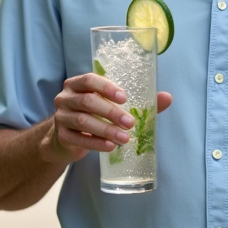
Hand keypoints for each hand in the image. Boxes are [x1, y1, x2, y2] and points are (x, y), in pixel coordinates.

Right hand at [41, 73, 171, 164]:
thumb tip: (167, 98)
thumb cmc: (92, 115)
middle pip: (88, 101)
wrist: (65, 138)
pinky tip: (110, 147)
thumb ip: (136, 101)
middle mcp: (65, 97)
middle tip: (130, 123)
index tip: (125, 98)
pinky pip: (79, 139)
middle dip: (111, 112)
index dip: (107, 88)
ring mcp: (61, 117)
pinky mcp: (62, 136)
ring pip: (84, 121)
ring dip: (106, 130)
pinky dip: (96, 143)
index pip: (90, 79)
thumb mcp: (108, 105)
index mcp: (77, 84)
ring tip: (124, 138)